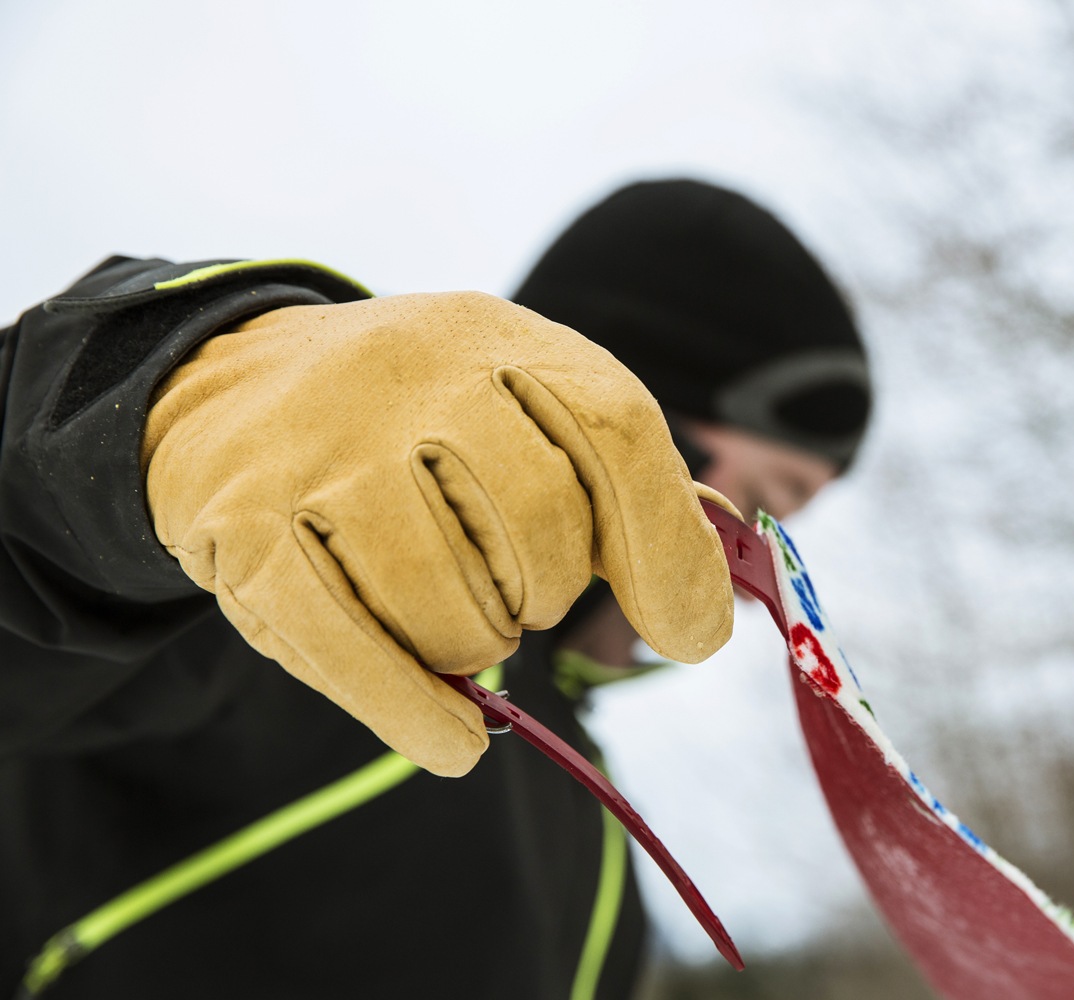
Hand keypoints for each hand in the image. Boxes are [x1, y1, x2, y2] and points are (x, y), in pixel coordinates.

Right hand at [142, 292, 732, 775]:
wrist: (227, 386)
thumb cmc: (411, 424)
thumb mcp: (518, 411)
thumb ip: (619, 490)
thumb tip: (705, 607)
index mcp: (498, 343)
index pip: (616, 429)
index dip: (668, 548)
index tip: (689, 636)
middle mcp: (408, 378)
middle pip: (539, 532)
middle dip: (543, 596)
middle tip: (512, 598)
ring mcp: (319, 450)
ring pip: (450, 606)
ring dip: (472, 644)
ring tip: (448, 614)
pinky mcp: (243, 527)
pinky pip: (354, 652)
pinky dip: (418, 716)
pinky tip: (452, 741)